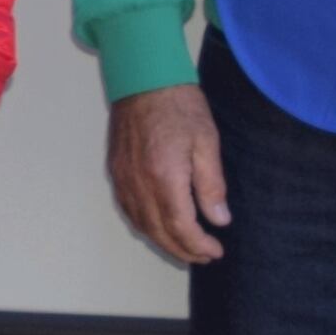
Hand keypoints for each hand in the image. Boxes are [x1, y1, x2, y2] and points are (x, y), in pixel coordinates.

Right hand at [105, 82, 227, 267]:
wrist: (143, 78)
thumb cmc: (179, 106)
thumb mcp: (207, 142)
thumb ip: (212, 185)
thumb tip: (219, 219)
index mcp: (164, 178)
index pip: (181, 227)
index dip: (199, 245)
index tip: (216, 251)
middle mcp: (139, 184)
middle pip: (158, 232)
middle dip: (182, 250)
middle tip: (204, 256)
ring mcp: (123, 179)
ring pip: (140, 225)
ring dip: (162, 242)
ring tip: (184, 248)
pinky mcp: (116, 171)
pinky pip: (128, 210)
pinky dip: (145, 226)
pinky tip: (159, 226)